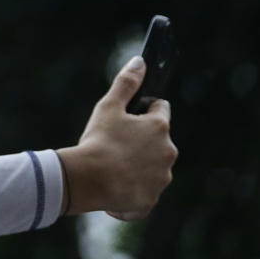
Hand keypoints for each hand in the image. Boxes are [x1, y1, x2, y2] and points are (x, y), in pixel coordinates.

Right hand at [57, 56, 175, 218]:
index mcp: (160, 126)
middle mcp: (168, 151)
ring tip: (112, 163)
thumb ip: (126, 83)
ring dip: (138, 162)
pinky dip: (133, 185)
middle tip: (114, 141)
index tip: (125, 117)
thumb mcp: (108, 106)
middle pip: (157, 138)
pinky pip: (144, 187)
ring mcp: (162, 176)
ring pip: (152, 164)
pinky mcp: (153, 197)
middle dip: (140, 138)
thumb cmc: (99, 140)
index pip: (160, 108)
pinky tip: (114, 182)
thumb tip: (140, 61)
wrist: (91, 180)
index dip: (142, 109)